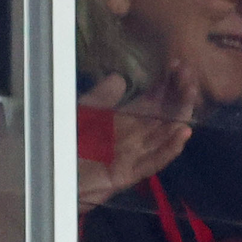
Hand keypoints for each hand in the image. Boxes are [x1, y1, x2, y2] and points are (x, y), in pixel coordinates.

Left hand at [78, 63, 196, 214]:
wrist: (48, 175)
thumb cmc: (63, 143)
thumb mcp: (81, 113)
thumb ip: (101, 97)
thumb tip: (120, 78)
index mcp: (122, 122)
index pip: (151, 101)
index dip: (166, 85)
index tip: (179, 66)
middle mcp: (132, 137)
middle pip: (162, 116)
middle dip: (178, 96)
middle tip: (191, 76)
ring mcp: (133, 156)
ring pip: (163, 136)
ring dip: (179, 116)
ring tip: (192, 95)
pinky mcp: (128, 175)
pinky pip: (153, 162)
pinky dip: (169, 149)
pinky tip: (183, 132)